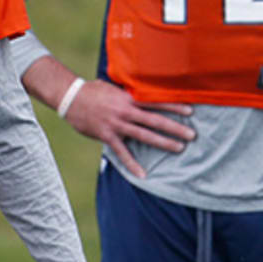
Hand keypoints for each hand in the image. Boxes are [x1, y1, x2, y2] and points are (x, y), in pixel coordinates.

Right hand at [61, 79, 194, 177]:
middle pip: (155, 120)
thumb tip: (142, 92)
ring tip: (179, 148)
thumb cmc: (92, 90)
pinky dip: (132, 164)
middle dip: (175, 128)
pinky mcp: (107, 136)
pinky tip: (143, 174)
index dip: (174, 106)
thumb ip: (128, 93)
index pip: (155, 102)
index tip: (191, 111)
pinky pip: (122, 152)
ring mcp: (117, 124)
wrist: (70, 97)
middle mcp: (125, 111)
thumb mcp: (113, 87)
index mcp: (128, 98)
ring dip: (163, 142)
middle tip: (192, 135)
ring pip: (144, 135)